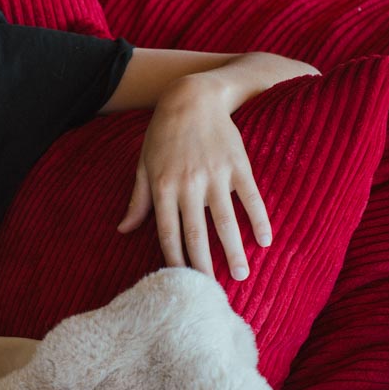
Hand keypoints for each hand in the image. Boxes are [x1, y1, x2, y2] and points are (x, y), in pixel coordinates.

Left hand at [117, 76, 271, 279]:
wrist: (192, 98)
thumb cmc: (163, 134)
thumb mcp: (144, 165)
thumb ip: (138, 200)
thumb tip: (123, 230)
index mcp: (162, 187)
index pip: (167, 233)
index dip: (174, 259)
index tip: (180, 281)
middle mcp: (188, 185)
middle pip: (196, 233)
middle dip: (203, 264)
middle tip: (211, 291)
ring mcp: (215, 175)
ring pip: (225, 221)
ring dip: (234, 250)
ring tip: (243, 274)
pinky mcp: (238, 165)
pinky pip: (251, 198)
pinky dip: (259, 220)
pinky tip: (265, 241)